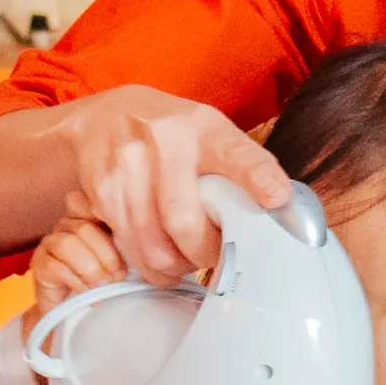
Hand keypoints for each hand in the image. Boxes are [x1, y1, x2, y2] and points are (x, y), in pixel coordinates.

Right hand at [29, 207, 127, 321]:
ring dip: (89, 268)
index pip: (90, 202)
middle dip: (106, 254)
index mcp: (89, 216)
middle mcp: (67, 224)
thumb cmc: (104, 280)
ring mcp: (50, 242)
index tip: (124, 238)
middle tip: (119, 275)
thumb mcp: (122, 259)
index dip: (106, 216)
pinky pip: (55, 267)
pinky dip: (76, 281)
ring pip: (66, 244)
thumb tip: (142, 243)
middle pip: (83, 228)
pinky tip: (86, 290)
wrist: (75, 309)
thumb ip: (128, 244)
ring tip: (101, 284)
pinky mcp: (39, 264)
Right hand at [60, 85, 290, 283]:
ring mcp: (125, 166)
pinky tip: (153, 253)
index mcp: (202, 127)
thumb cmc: (170, 132)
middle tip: (213, 256)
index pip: (235, 153)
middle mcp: (162, 142)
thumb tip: (286, 213)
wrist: (103, 117)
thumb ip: (244, 168)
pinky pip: (126, 247)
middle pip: (185, 222)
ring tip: (183, 260)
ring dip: (173, 266)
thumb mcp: (210, 132)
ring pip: (152, 245)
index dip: (258, 177)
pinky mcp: (99, 192)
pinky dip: (144, 263)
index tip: (276, 197)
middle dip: (204, 253)